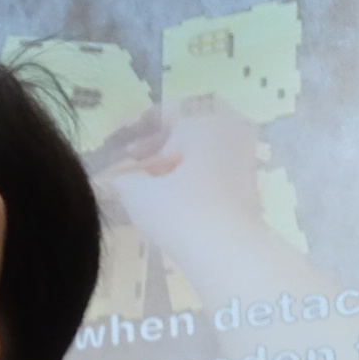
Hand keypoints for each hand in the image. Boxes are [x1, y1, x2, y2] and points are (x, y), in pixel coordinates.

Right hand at [98, 96, 263, 241]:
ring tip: (145, 178)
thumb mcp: (137, 192)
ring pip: (203, 144)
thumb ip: (123, 178)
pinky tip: (168, 192)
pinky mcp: (246, 181)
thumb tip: (118, 177)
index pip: (166, 109)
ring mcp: (242, 156)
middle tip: (133, 156)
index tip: (112, 141)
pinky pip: (214, 162)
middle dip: (158, 138)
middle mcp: (228, 130)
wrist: (226, 250)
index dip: (133, 124)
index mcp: (203, 121)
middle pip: (189, 123)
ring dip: (173, 156)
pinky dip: (190, 170)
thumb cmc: (179, 210)